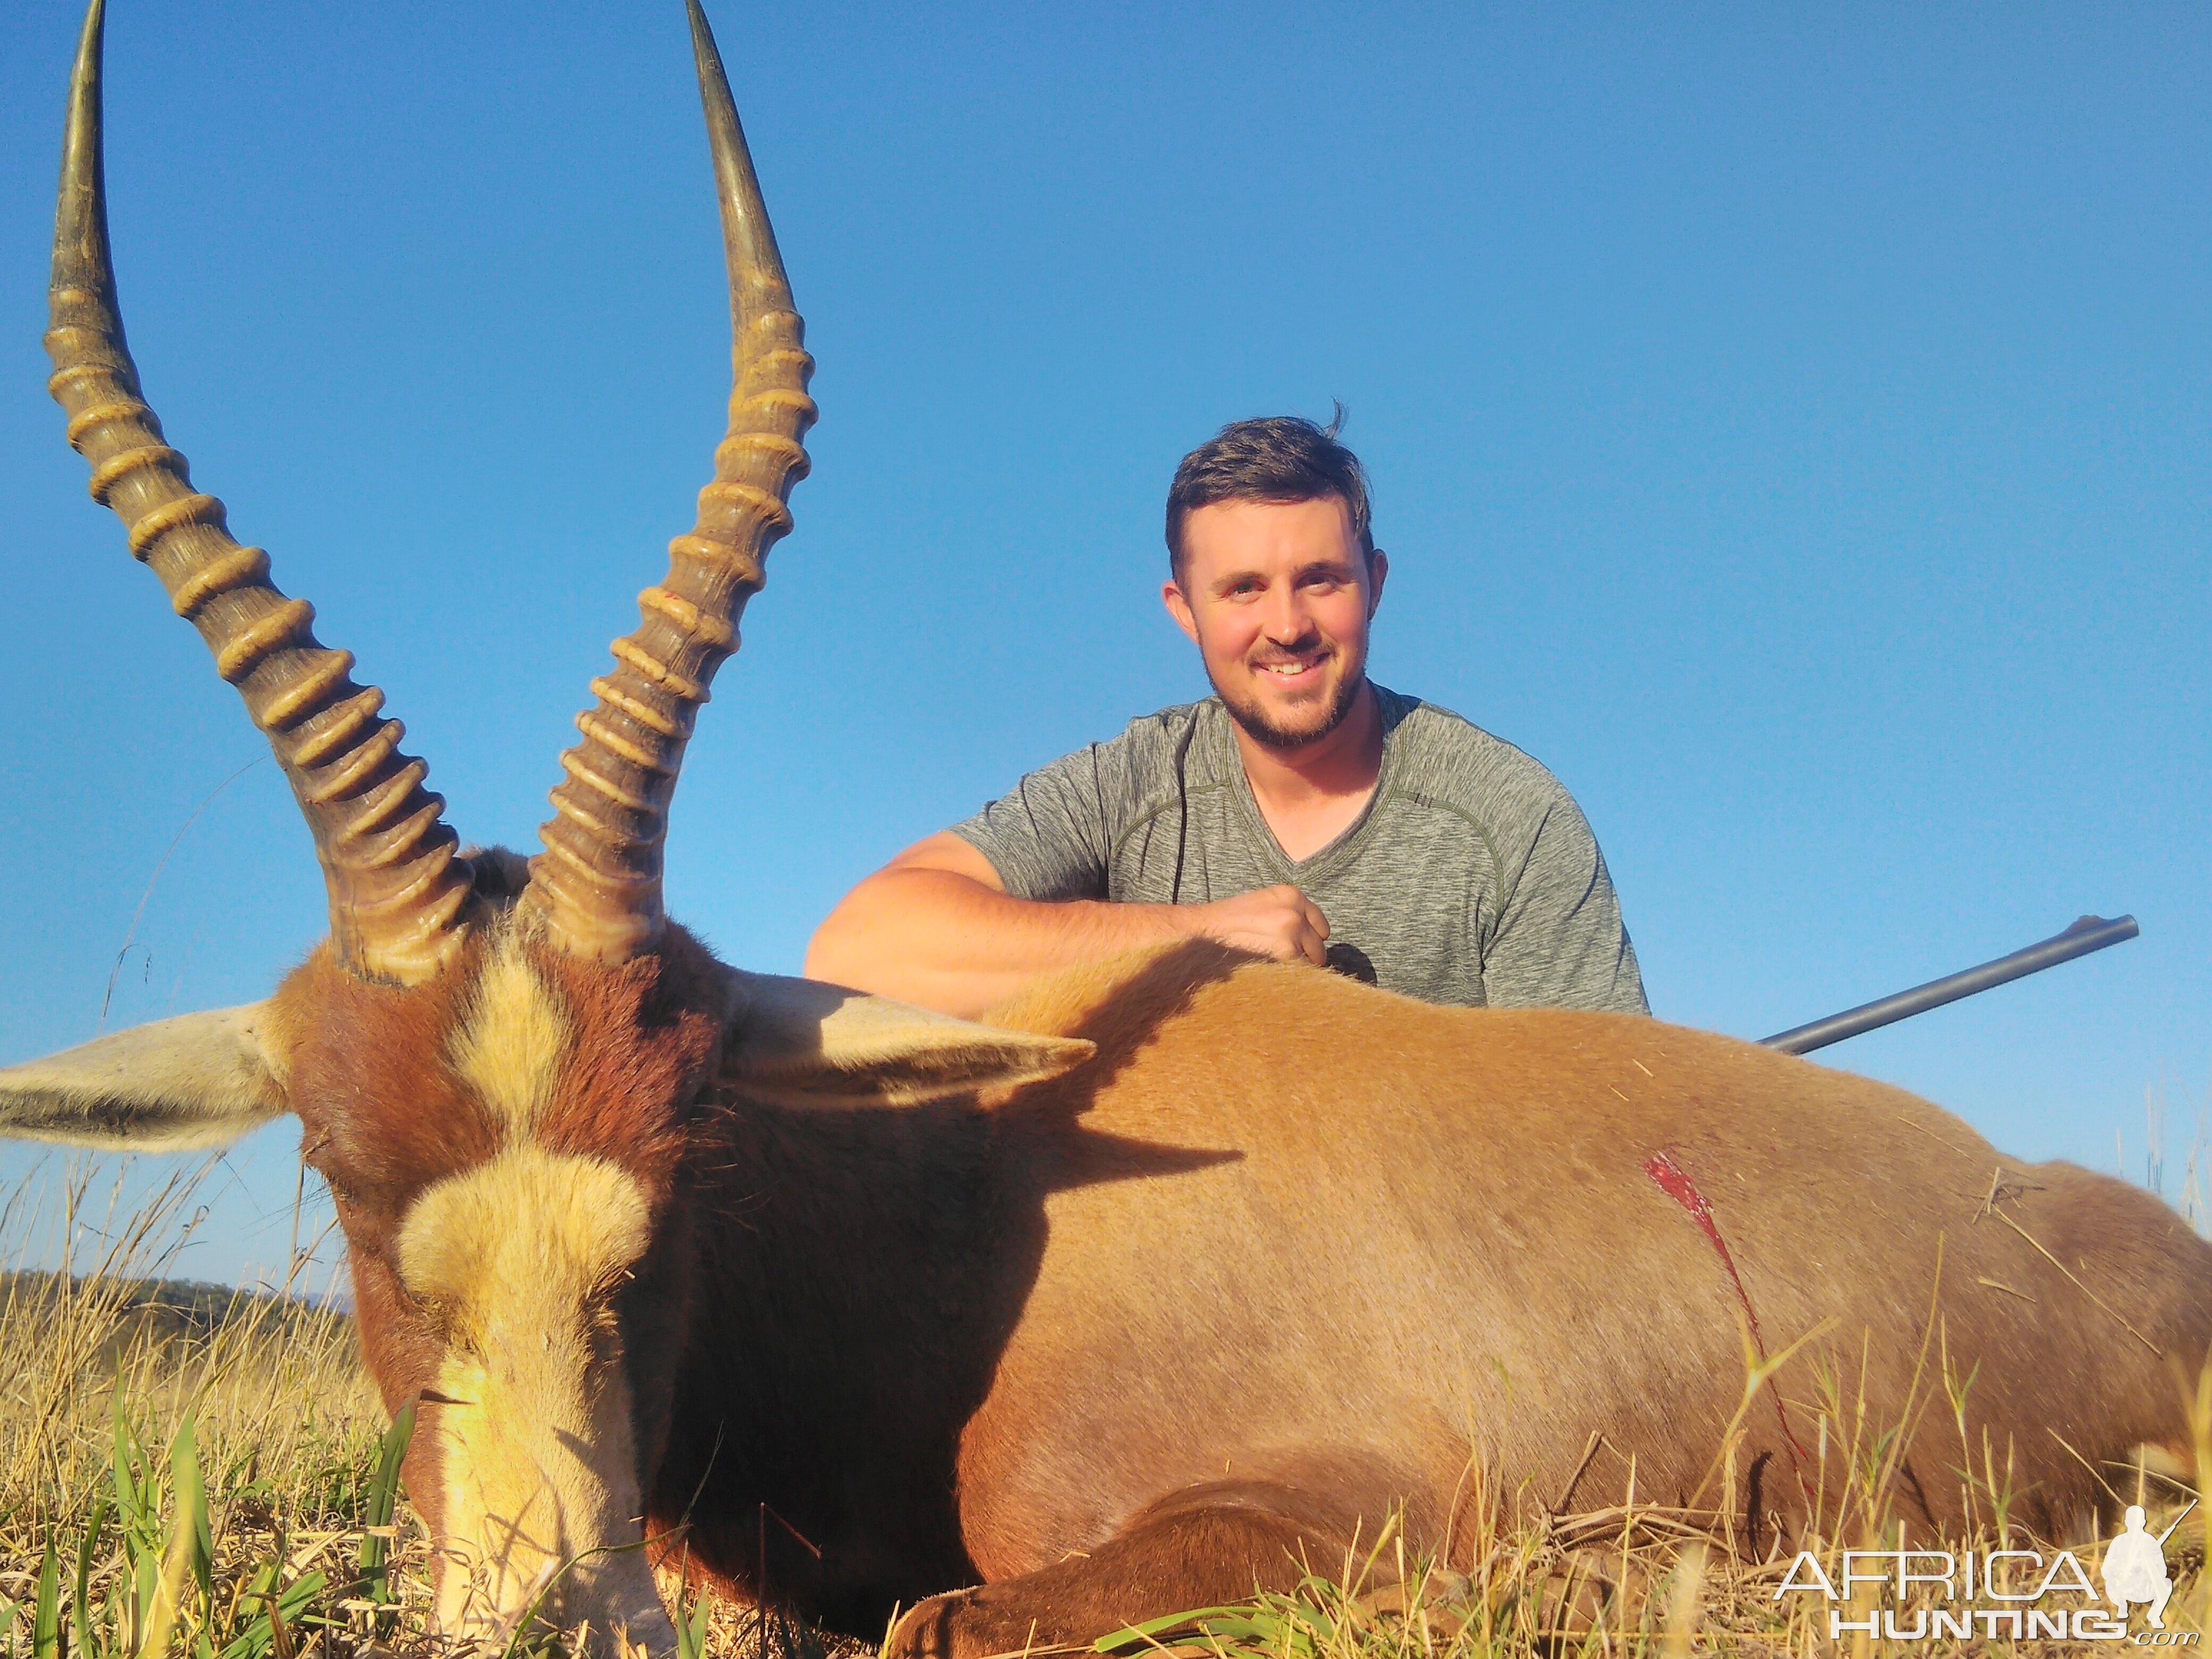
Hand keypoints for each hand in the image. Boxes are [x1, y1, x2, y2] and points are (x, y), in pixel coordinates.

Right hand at [1182, 885, 1329, 966]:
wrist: (1203, 933)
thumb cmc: (1229, 921)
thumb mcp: (1264, 903)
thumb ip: (1290, 913)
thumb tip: (1311, 937)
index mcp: (1292, 895)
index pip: (1322, 926)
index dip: (1310, 938)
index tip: (1299, 945)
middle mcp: (1295, 914)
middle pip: (1319, 947)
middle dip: (1305, 955)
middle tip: (1281, 958)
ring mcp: (1291, 936)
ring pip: (1311, 964)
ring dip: (1296, 968)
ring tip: (1272, 965)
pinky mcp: (1283, 957)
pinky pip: (1299, 975)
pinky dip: (1289, 979)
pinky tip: (1270, 973)